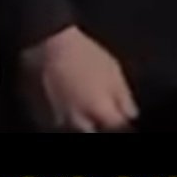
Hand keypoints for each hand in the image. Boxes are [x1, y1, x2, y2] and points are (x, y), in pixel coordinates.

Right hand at [20, 26, 136, 132]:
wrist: (49, 45)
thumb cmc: (84, 54)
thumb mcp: (113, 71)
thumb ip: (124, 97)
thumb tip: (131, 114)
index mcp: (101, 110)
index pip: (118, 127)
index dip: (122, 122)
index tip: (123, 118)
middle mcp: (80, 120)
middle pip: (96, 130)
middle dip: (101, 122)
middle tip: (103, 107)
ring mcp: (60, 118)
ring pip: (77, 127)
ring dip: (84, 120)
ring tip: (85, 101)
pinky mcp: (45, 113)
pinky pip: (60, 120)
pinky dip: (66, 114)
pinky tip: (69, 99)